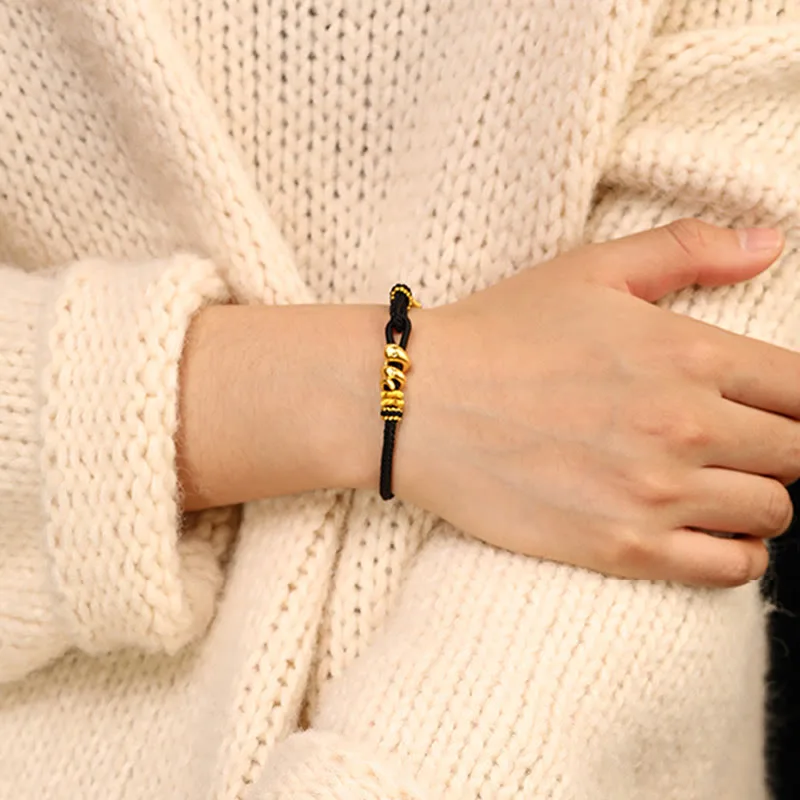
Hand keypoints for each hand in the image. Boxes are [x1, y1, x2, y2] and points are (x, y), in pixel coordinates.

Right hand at [395, 220, 794, 586]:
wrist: (419, 406)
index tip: (772, 406)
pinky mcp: (622, 548)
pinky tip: (706, 530)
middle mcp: (685, 426)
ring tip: (715, 484)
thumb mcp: (589, 271)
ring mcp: (655, 494)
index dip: (797, 400)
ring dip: (756, 497)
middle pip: (798, 455)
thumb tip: (771, 243)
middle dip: (779, 448)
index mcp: (687, 353)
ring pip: (773, 512)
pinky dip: (737, 553)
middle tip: (737, 443)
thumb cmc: (499, 333)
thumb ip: (686, 250)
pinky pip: (730, 568)